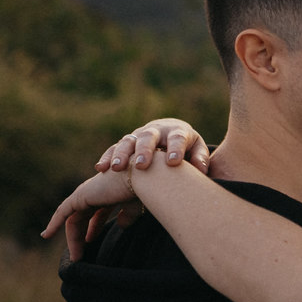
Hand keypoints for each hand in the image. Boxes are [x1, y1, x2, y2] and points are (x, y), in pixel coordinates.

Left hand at [40, 168, 134, 260]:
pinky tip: (46, 235)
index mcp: (108, 194)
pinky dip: (53, 224)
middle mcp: (95, 192)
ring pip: (73, 220)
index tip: (91, 243)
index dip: (94, 229)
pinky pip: (62, 213)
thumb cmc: (142, 190)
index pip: (96, 214)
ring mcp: (86, 193)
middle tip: (80, 256)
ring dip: (73, 239)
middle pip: (82, 219)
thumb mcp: (134, 206)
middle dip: (81, 237)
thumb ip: (128, 215)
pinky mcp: (80, 196)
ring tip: (75, 257)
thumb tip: (122, 225)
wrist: (140, 179)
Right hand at [96, 118, 210, 173]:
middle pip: (149, 137)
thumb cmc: (187, 147)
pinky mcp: (127, 143)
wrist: (171, 133)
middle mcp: (156, 131)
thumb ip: (199, 158)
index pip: (177, 138)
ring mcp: (139, 136)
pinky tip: (101, 168)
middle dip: (144, 151)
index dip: (175, 149)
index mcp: (177, 131)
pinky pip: (114, 148)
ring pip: (128, 141)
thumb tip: (200, 170)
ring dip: (121, 154)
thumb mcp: (197, 149)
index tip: (173, 162)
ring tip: (116, 168)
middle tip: (141, 165)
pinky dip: (107, 157)